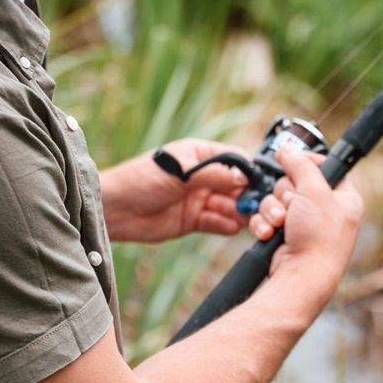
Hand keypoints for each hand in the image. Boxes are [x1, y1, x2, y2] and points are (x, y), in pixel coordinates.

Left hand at [100, 138, 249, 242]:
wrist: (115, 208)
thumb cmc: (142, 179)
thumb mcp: (180, 173)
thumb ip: (213, 175)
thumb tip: (244, 178)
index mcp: (201, 155)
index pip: (235, 161)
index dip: (251, 172)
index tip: (267, 183)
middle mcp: (204, 177)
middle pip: (237, 186)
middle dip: (250, 196)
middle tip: (264, 207)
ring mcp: (199, 199)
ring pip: (230, 206)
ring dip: (242, 213)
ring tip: (252, 220)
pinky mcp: (193, 221)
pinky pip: (217, 223)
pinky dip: (227, 225)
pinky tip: (234, 227)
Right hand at [248, 145, 362, 296]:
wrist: (301, 276)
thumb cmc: (318, 238)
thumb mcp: (314, 191)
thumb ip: (300, 165)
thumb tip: (287, 150)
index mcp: (343, 197)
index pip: (324, 167)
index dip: (306, 162)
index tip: (292, 160)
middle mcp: (324, 210)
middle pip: (293, 182)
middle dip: (285, 194)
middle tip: (292, 206)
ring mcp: (304, 224)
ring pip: (276, 199)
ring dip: (272, 210)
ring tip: (280, 224)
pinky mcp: (285, 235)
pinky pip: (267, 217)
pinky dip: (264, 224)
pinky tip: (269, 233)